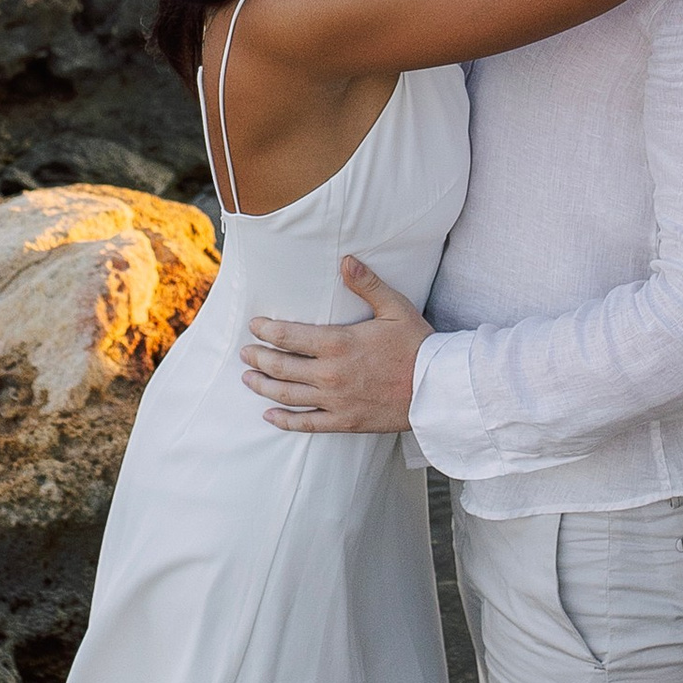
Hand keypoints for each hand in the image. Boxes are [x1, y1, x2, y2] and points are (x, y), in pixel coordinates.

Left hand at [241, 258, 428, 430]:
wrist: (437, 388)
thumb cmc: (417, 345)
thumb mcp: (394, 307)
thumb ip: (367, 283)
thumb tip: (346, 260)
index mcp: (338, 343)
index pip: (288, 336)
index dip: (266, 330)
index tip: (254, 326)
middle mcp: (330, 373)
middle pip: (280, 366)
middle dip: (258, 357)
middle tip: (245, 352)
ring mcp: (335, 400)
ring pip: (287, 394)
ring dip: (262, 386)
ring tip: (248, 378)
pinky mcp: (344, 421)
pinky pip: (306, 423)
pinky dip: (284, 420)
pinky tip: (269, 415)